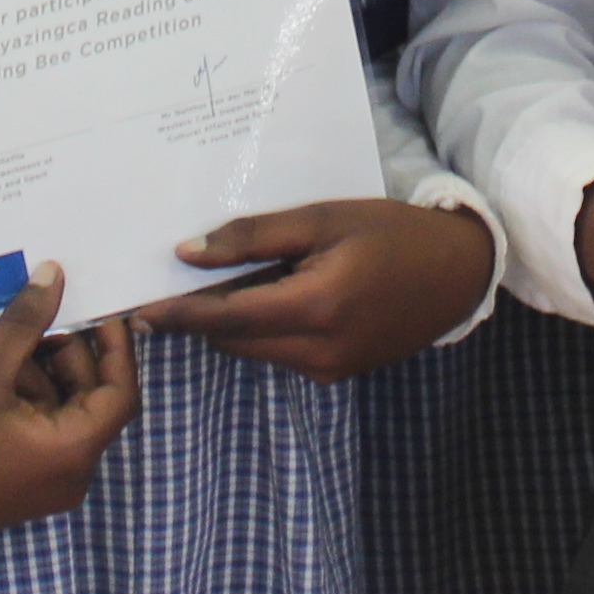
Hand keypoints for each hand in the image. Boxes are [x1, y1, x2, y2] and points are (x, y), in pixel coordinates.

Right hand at [0, 263, 142, 553]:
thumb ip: (24, 323)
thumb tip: (53, 276)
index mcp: (73, 453)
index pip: (120, 393)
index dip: (115, 347)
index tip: (100, 308)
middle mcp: (69, 474)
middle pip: (88, 398)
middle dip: (64, 354)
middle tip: (36, 316)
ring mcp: (44, 482)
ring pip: (59, 409)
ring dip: (37, 372)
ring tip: (2, 342)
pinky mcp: (18, 482)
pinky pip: (36, 428)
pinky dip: (20, 396)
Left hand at [137, 197, 492, 379]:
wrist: (457, 273)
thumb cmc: (392, 234)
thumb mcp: (322, 219)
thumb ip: (254, 238)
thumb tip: (187, 254)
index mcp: (313, 307)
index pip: (221, 317)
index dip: (175, 313)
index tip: (135, 309)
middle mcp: (317, 350)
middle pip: (230, 338)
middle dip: (201, 313)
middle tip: (180, 276)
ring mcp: (328, 368)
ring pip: (252, 348)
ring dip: (234, 319)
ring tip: (240, 274)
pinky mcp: (336, 373)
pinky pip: (280, 352)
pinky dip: (264, 327)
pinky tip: (279, 291)